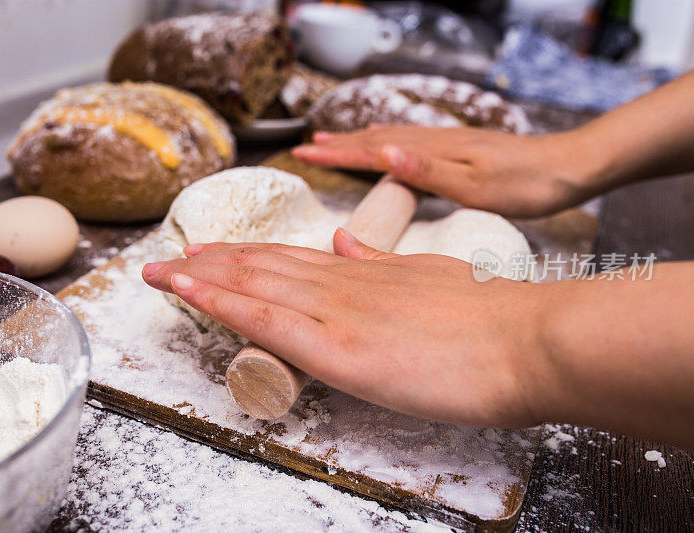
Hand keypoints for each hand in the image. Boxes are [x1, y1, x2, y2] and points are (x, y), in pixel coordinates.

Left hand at [142, 229, 547, 427]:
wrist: (527, 341)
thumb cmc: (492, 321)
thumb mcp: (430, 278)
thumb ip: (384, 264)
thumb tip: (345, 247)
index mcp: (365, 274)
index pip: (291, 260)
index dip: (247, 257)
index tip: (214, 253)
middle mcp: (341, 284)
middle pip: (261, 267)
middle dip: (210, 263)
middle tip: (168, 258)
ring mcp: (335, 312)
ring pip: (252, 285)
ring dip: (201, 276)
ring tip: (161, 270)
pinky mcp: (336, 347)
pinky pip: (262, 318)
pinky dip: (218, 301)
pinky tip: (187, 291)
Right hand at [292, 125, 600, 217]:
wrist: (571, 168)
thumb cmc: (527, 184)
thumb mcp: (477, 185)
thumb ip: (429, 171)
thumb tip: (384, 152)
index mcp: (433, 151)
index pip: (372, 149)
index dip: (336, 153)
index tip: (303, 152)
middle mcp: (436, 142)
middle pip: (376, 138)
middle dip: (339, 143)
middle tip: (306, 146)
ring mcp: (448, 144)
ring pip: (392, 138)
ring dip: (359, 140)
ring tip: (335, 141)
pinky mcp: (460, 151)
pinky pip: (411, 144)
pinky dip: (387, 144)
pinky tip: (390, 150)